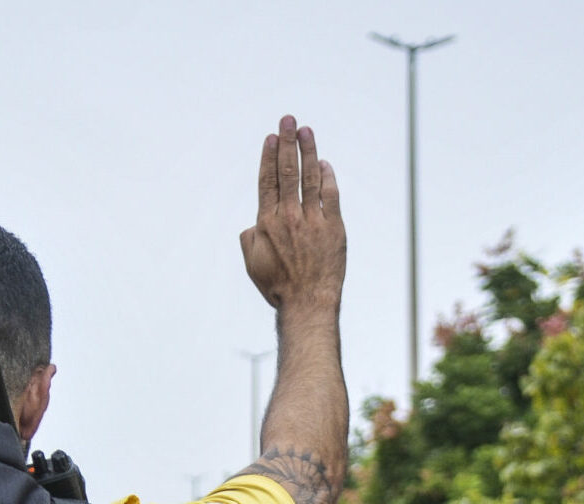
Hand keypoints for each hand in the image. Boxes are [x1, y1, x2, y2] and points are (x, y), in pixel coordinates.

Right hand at [240, 116, 344, 317]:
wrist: (307, 303)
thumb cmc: (278, 287)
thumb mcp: (252, 264)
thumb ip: (249, 238)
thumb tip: (254, 224)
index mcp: (267, 223)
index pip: (267, 181)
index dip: (268, 156)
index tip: (271, 137)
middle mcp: (289, 216)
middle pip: (287, 171)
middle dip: (287, 142)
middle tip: (288, 119)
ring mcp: (312, 220)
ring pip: (310, 177)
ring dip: (308, 151)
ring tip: (306, 131)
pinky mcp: (333, 227)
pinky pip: (331, 195)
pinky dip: (328, 177)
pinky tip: (325, 164)